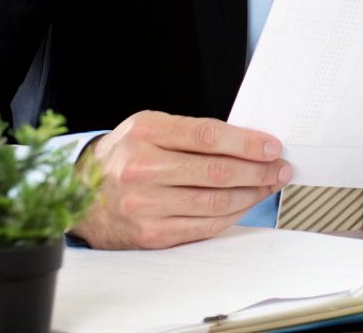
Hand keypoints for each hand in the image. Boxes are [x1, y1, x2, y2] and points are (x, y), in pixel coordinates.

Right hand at [69, 111, 291, 248]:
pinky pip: (205, 226)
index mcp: (144, 133)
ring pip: (215, 202)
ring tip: (269, 184)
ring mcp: (145, 205)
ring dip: (252, 193)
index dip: (247, 142)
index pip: (208, 136)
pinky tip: (246, 203)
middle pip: (216, 171)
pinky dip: (233, 214)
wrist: (81, 194)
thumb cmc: (126, 156)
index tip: (273, 147)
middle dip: (258, 170)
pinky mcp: (151, 234)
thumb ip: (192, 133)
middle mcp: (141, 169)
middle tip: (281, 167)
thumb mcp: (149, 128)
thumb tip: (249, 143)